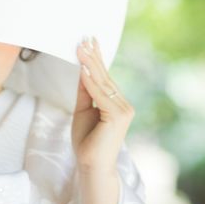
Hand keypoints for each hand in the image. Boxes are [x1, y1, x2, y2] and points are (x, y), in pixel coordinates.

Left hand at [72, 36, 134, 173]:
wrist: (91, 165)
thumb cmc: (87, 142)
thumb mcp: (83, 110)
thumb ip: (84, 92)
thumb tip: (82, 69)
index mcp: (116, 103)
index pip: (104, 77)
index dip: (97, 59)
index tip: (90, 41)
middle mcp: (123, 104)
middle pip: (104, 77)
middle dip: (93, 56)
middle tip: (85, 37)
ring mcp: (123, 110)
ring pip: (102, 83)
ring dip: (90, 64)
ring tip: (80, 48)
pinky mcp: (118, 116)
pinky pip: (99, 95)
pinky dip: (90, 82)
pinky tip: (82, 69)